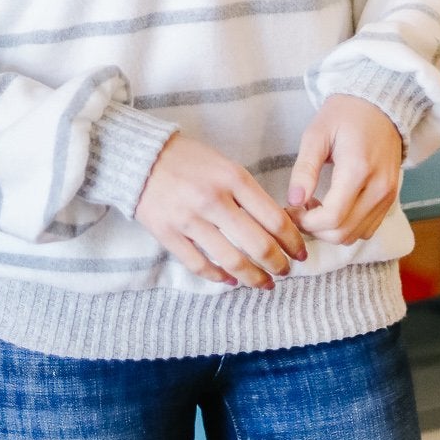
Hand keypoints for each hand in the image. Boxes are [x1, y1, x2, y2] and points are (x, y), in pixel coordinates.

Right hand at [135, 132, 308, 289]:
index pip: (274, 218)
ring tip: (264, 283)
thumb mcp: (224, 165)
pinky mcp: (167, 233)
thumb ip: (248, 193)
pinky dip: (218, 276)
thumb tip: (277, 226)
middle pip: (258, 244)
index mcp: (232, 178)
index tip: (300, 252)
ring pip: (231, 260)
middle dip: (278, 264)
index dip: (293, 241)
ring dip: (253, 277)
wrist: (139, 156)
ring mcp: (189, 219)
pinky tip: (230, 280)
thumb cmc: (187, 159)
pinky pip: (199, 265)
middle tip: (286, 271)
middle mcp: (213, 199)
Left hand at [286, 96, 403, 246]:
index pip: (331, 217)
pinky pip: (367, 229)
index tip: (291, 208)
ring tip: (315, 208)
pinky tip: (334, 207)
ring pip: (356, 236)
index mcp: (358, 169)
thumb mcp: (316, 135)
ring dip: (330, 231)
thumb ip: (305, 169)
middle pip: (342, 233)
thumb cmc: (344, 115)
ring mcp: (388, 196)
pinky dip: (347, 227)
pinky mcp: (391, 199)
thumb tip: (293, 201)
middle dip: (315, 229)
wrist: (380, 105)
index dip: (305, 222)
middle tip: (299, 210)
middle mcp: (379, 188)